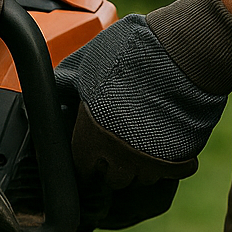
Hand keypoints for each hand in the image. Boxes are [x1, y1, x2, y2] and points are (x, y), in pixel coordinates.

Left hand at [55, 0, 231, 231]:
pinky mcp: (180, 160)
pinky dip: (165, 164)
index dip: (84, 161)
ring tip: (141, 140)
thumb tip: (45, 99)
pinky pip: (168, 175)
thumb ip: (64, 87)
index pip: (80, 170)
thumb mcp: (85, 63)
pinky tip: (164, 142)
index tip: (89, 151)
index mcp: (90, 138)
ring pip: (139, 181)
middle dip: (110, 166)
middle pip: (109, 180)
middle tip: (116, 143)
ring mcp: (150, 162)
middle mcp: (118, 157)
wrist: (186, 50)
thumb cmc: (132, 52)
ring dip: (137, 166)